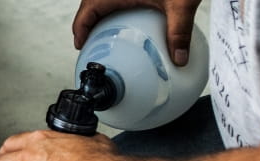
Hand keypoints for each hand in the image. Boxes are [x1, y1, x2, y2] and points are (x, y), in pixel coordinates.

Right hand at [72, 0, 201, 64]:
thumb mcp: (180, 3)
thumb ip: (179, 31)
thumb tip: (179, 57)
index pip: (86, 13)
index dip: (80, 31)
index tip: (81, 45)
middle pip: (89, 6)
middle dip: (87, 24)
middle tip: (91, 41)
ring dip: (99, 14)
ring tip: (104, 30)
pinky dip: (112, 6)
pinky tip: (124, 15)